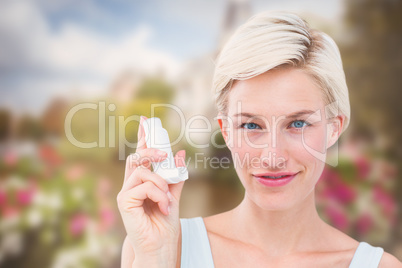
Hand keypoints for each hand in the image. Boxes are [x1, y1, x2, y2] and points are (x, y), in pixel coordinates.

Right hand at [117, 116, 185, 265]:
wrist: (160, 247)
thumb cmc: (164, 225)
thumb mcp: (173, 196)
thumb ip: (175, 177)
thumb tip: (180, 154)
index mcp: (142, 183)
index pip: (141, 156)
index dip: (143, 138)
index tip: (146, 122)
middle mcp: (131, 185)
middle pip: (137, 157)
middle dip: (150, 150)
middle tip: (164, 153)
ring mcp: (126, 193)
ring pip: (143, 171)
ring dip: (161, 183)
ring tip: (167, 200)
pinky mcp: (124, 201)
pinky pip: (144, 185)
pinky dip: (158, 194)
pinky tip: (163, 206)